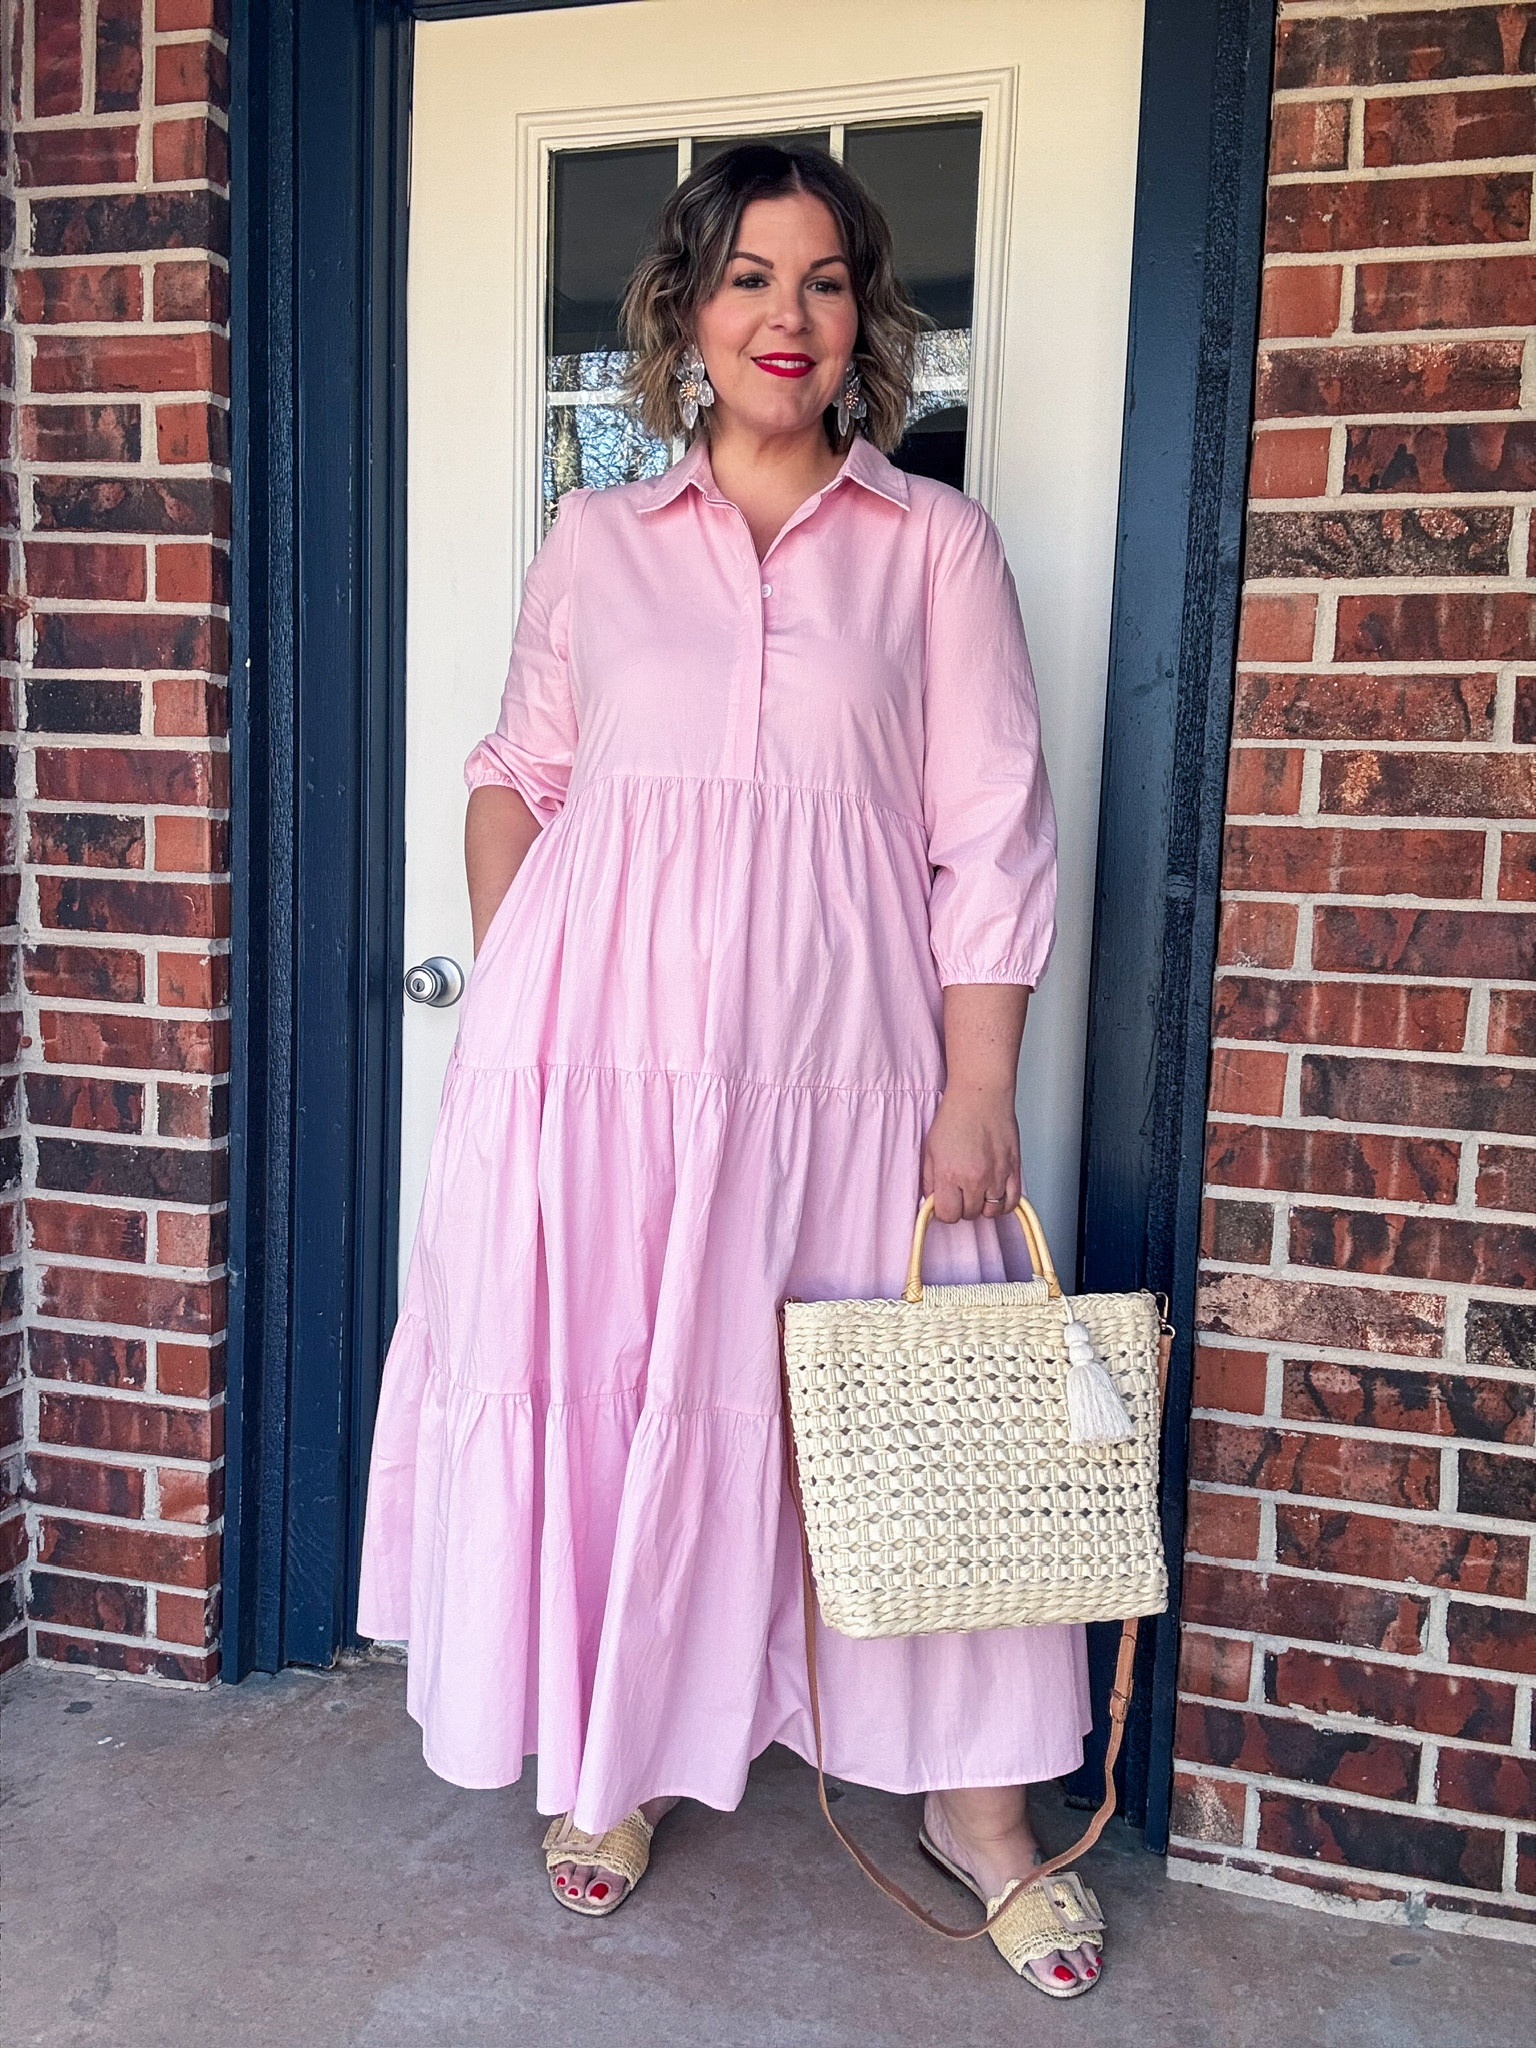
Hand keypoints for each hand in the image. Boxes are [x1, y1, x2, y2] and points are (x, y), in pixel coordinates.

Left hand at [921, 1081, 1020, 1223]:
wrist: (980, 1095)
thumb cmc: (955, 1116)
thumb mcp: (929, 1149)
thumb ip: (929, 1180)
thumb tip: (932, 1201)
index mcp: (949, 1174)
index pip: (948, 1215)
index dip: (945, 1211)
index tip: (945, 1202)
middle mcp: (974, 1178)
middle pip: (969, 1214)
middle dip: (963, 1206)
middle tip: (961, 1191)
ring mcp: (996, 1175)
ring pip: (991, 1211)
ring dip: (983, 1205)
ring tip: (978, 1191)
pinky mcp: (1013, 1169)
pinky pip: (1012, 1202)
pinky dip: (1003, 1204)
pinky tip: (995, 1195)